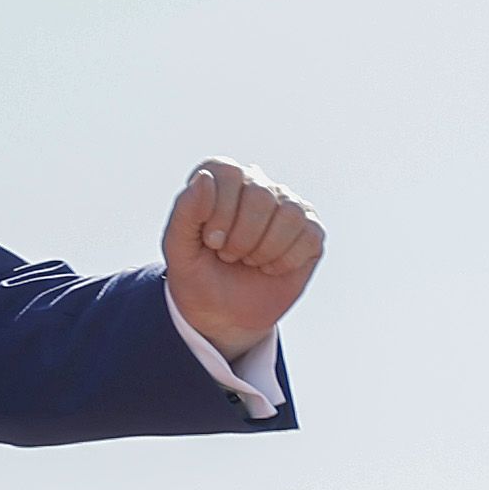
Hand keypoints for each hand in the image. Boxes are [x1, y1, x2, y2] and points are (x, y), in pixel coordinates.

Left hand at [159, 159, 323, 359]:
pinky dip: (285, 262)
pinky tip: (270, 268)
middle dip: (240, 238)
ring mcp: (287, 206)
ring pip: (289, 215)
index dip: (219, 214)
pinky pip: (309, 236)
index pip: (229, 174)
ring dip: (264, 251)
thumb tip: (205, 178)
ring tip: (249, 260)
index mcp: (222, 179)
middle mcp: (257, 184)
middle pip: (260, 195)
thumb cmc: (197, 276)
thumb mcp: (178, 250)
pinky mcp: (310, 230)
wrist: (222, 316)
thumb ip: (185, 211)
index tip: (210, 241)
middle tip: (229, 256)